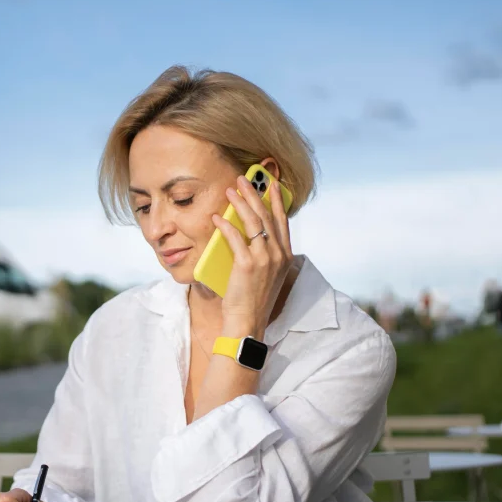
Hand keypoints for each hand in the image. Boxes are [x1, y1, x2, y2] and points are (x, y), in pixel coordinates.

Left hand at [212, 175, 293, 334]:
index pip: (282, 221)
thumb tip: (249, 236)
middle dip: (255, 194)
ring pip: (253, 222)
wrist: (248, 321)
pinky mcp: (247, 264)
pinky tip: (216, 217)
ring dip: (240, 203)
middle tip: (243, 180)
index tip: (270, 184)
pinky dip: (225, 225)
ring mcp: (264, 259)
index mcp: (285, 256)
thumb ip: (264, 255)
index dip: (276, 201)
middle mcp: (278, 254)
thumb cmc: (253, 300)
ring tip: (230, 191)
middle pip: (267, 215)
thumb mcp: (266, 275)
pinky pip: (235, 237)